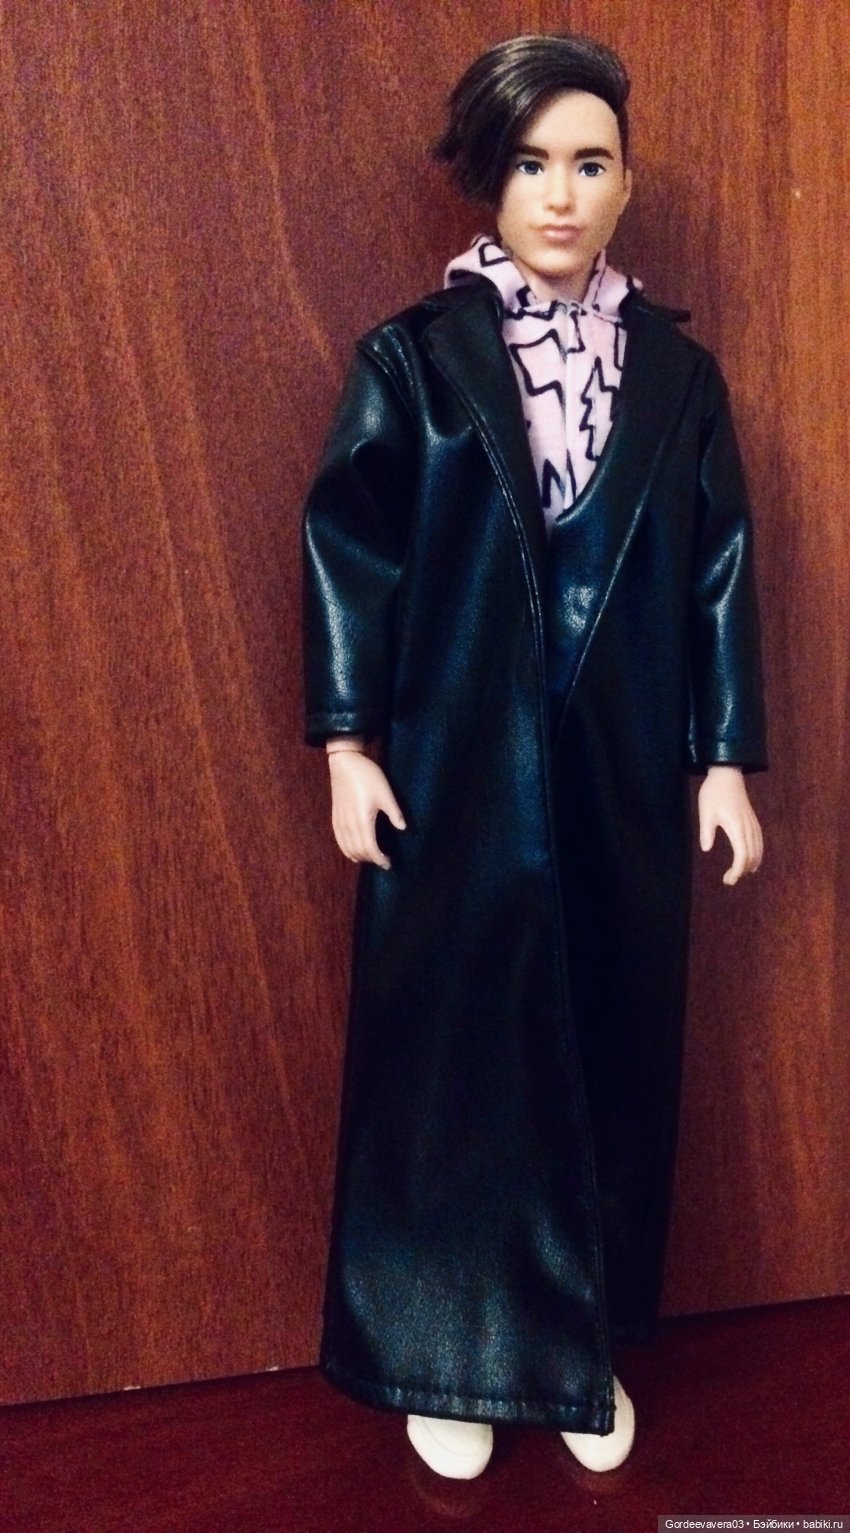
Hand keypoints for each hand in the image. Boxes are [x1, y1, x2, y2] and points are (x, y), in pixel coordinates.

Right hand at [326, 745, 406, 869]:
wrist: (345, 763)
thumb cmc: (367, 776)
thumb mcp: (386, 793)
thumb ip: (394, 813)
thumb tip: (403, 829)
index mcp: (363, 821)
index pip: (370, 849)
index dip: (379, 859)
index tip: (388, 864)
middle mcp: (349, 825)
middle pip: (359, 851)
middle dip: (371, 860)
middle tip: (383, 861)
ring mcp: (340, 822)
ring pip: (347, 848)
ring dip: (360, 856)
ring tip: (371, 857)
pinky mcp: (335, 818)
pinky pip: (339, 841)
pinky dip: (347, 850)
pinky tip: (353, 852)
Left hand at [698, 765, 763, 885]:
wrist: (727, 774)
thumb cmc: (714, 792)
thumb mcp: (705, 811)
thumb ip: (707, 831)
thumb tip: (706, 849)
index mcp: (737, 826)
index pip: (742, 855)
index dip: (737, 870)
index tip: (728, 880)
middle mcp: (748, 827)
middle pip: (751, 856)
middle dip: (742, 871)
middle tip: (729, 880)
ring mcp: (752, 824)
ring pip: (758, 850)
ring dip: (750, 864)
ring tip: (738, 874)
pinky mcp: (753, 821)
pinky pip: (759, 842)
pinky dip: (757, 854)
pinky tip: (752, 861)